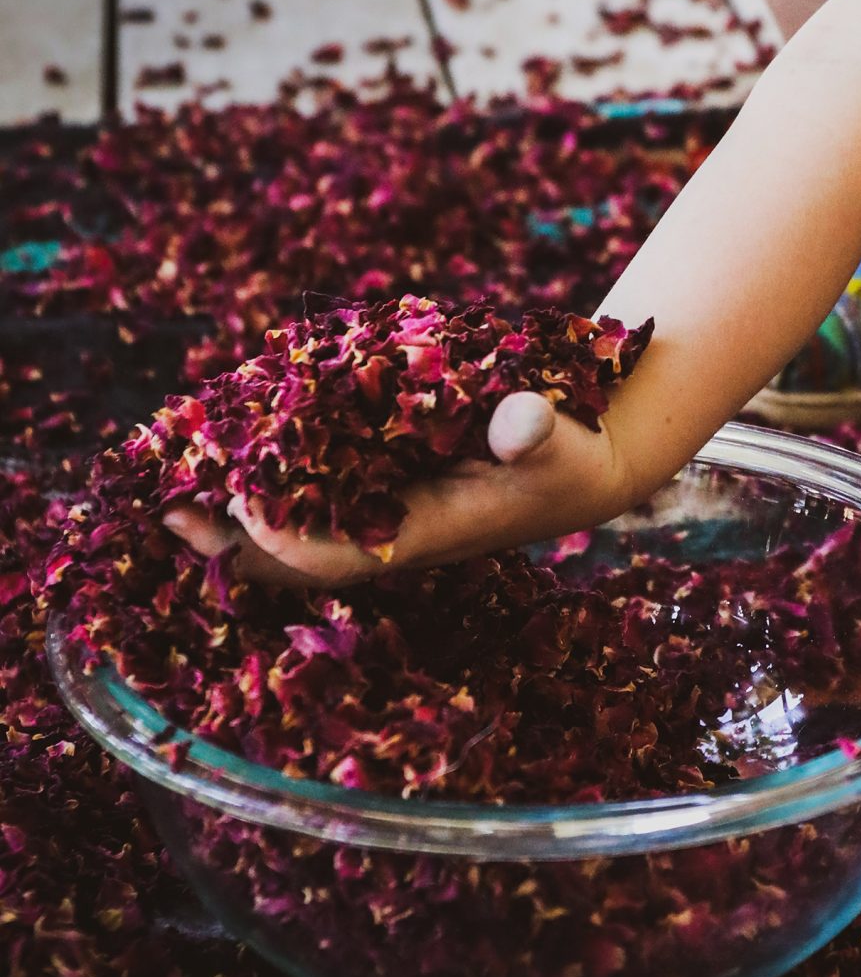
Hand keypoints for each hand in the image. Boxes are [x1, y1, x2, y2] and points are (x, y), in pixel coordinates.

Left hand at [162, 394, 635, 586]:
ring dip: (230, 516)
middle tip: (164, 506)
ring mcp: (378, 516)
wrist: (579, 471)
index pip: (335, 554)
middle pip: (290, 558)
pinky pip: (304, 500)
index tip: (236, 500)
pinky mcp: (376, 490)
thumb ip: (536, 432)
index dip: (282, 534)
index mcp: (423, 532)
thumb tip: (516, 418)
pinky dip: (261, 485)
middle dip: (226, 538)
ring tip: (169, 483)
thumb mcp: (562, 440)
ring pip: (288, 532)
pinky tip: (223, 455)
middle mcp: (388, 533)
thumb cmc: (568, 457)